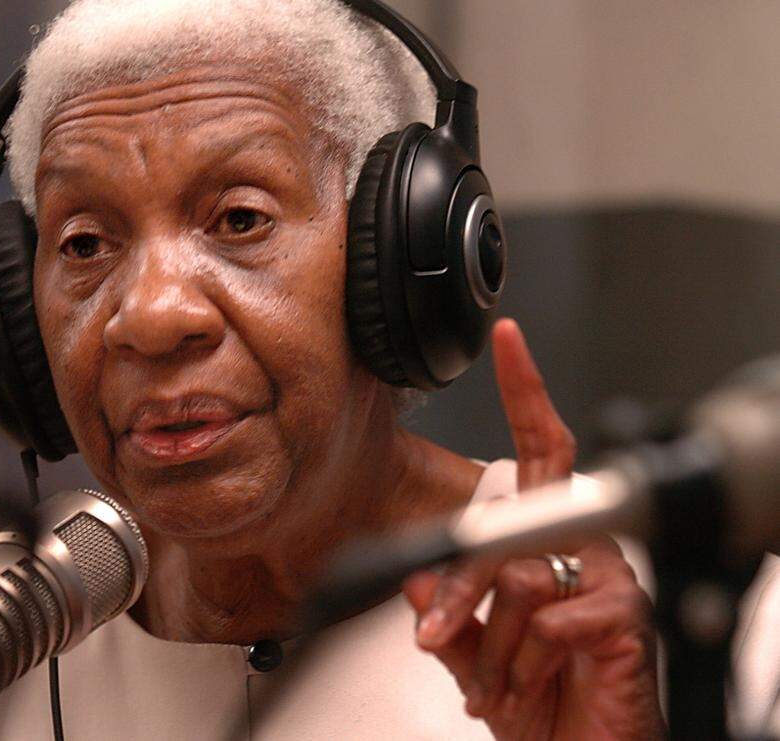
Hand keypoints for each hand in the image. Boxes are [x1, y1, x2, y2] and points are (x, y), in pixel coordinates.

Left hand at [403, 319, 663, 739]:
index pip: (538, 454)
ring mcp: (609, 582)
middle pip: (513, 523)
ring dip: (492, 647)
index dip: (526, 395)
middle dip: (468, 582)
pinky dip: (525, 662)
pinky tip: (540, 685)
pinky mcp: (626, 617)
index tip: (509, 342)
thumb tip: (421, 577)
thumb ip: (449, 611)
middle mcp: (582, 552)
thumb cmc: (542, 704)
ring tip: (502, 686)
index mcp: (549, 545)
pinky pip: (550, 618)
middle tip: (440, 632)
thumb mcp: (474, 654)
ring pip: (521, 579)